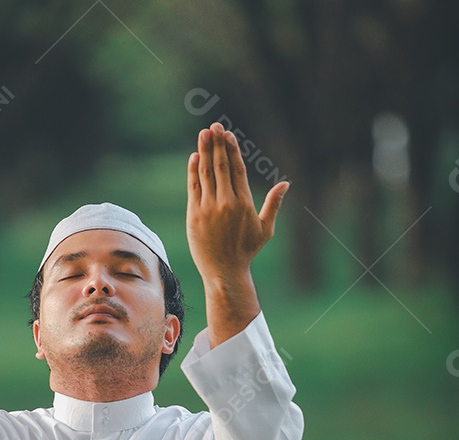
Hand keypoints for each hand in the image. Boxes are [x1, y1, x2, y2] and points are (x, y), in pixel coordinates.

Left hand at [186, 123, 288, 286]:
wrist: (224, 272)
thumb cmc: (246, 251)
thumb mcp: (265, 229)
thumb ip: (274, 204)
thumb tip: (286, 184)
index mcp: (243, 203)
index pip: (237, 169)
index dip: (231, 150)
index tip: (228, 135)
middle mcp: (226, 203)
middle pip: (220, 166)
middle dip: (217, 144)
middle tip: (214, 126)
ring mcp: (208, 209)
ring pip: (206, 173)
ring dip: (204, 152)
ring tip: (203, 134)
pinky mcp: (194, 215)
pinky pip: (194, 188)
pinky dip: (193, 171)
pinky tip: (194, 157)